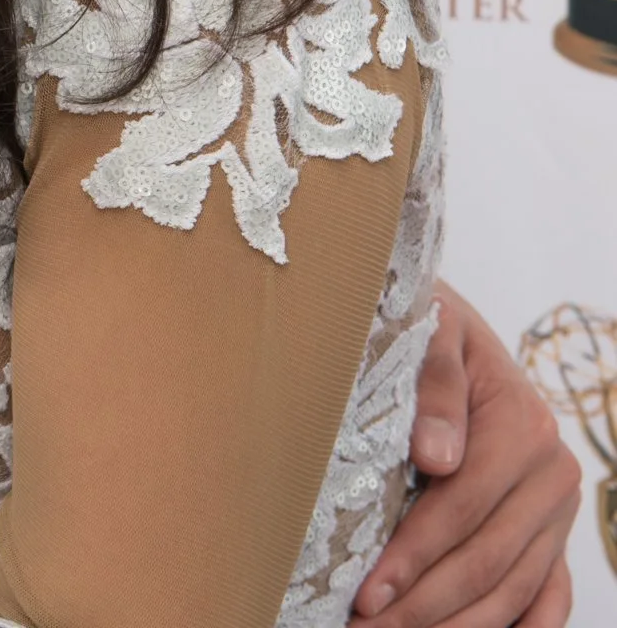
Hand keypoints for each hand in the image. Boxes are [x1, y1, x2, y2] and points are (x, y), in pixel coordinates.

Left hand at [355, 283, 580, 627]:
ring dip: (454, 625)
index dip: (412, 556)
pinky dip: (520, 626)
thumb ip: (434, 385)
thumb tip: (437, 457)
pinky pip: (548, 592)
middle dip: (422, 606)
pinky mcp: (552, 530)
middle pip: (485, 561)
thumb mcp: (428, 330)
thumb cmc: (426, 326)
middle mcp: (552, 474)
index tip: (366, 594)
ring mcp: (556, 509)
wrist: (454, 324)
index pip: (462, 509)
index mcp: (522, 427)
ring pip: (511, 588)